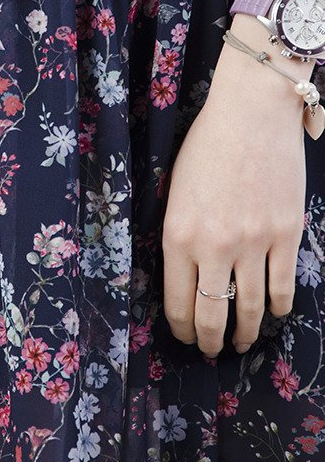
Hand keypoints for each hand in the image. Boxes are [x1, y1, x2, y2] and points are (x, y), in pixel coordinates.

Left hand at [161, 21, 307, 357]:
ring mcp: (254, 243)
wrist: (252, 111)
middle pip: (211, 315)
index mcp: (178, 234)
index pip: (177, 301)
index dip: (181, 327)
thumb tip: (185, 272)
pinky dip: (277, 307)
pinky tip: (272, 312)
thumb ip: (180, 232)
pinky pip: (282, 287)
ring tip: (240, 341)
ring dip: (244, 332)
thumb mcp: (176, 189)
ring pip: (249, 308)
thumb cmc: (207, 143)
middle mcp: (214, 246)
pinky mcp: (286, 234)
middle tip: (211, 350)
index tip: (184, 335)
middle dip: (209, 340)